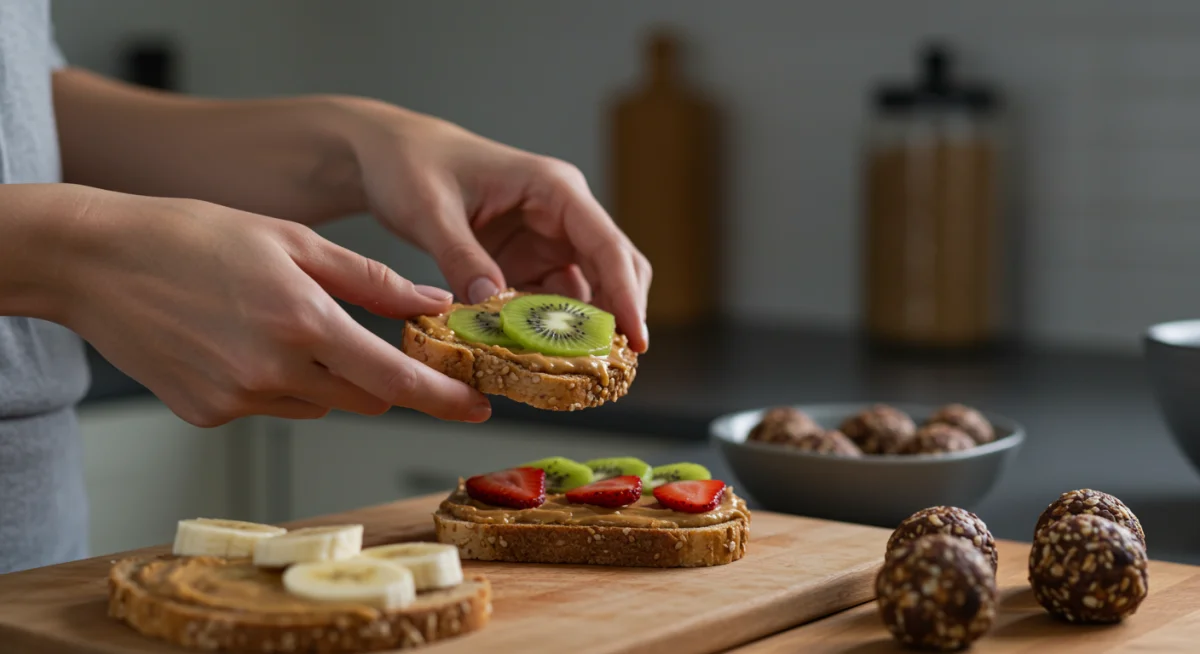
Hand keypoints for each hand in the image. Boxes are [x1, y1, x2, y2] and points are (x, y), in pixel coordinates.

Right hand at [61, 187, 490, 426]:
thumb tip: (433, 304)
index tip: (479, 406)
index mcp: (303, 323)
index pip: (395, 380)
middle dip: (380, 375)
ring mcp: (235, 400)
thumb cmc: (194, 234)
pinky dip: (272, 381)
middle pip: (363, 397)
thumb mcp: (293, 241)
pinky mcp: (205, 415)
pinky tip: (237, 340)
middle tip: (369, 338)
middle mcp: (273, 372)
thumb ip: (371, 280)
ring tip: (276, 320)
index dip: (443, 397)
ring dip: (322, 376)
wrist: (95, 259)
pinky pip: (267, 406)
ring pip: (316, 403)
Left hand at [338, 100, 652, 351]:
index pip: (606, 244)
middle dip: (619, 317)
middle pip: (615, 270)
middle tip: (613, 368)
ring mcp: (547, 242)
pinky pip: (551, 305)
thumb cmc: (411, 166)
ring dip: (581, 332)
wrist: (387, 158)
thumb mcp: (430, 211)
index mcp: (553, 189)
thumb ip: (461, 257)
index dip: (626, 293)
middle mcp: (562, 216)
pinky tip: (536, 359)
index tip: (636, 337)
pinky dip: (547, 333)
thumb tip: (491, 305)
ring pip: (588, 294)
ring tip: (574, 373)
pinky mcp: (527, 265)